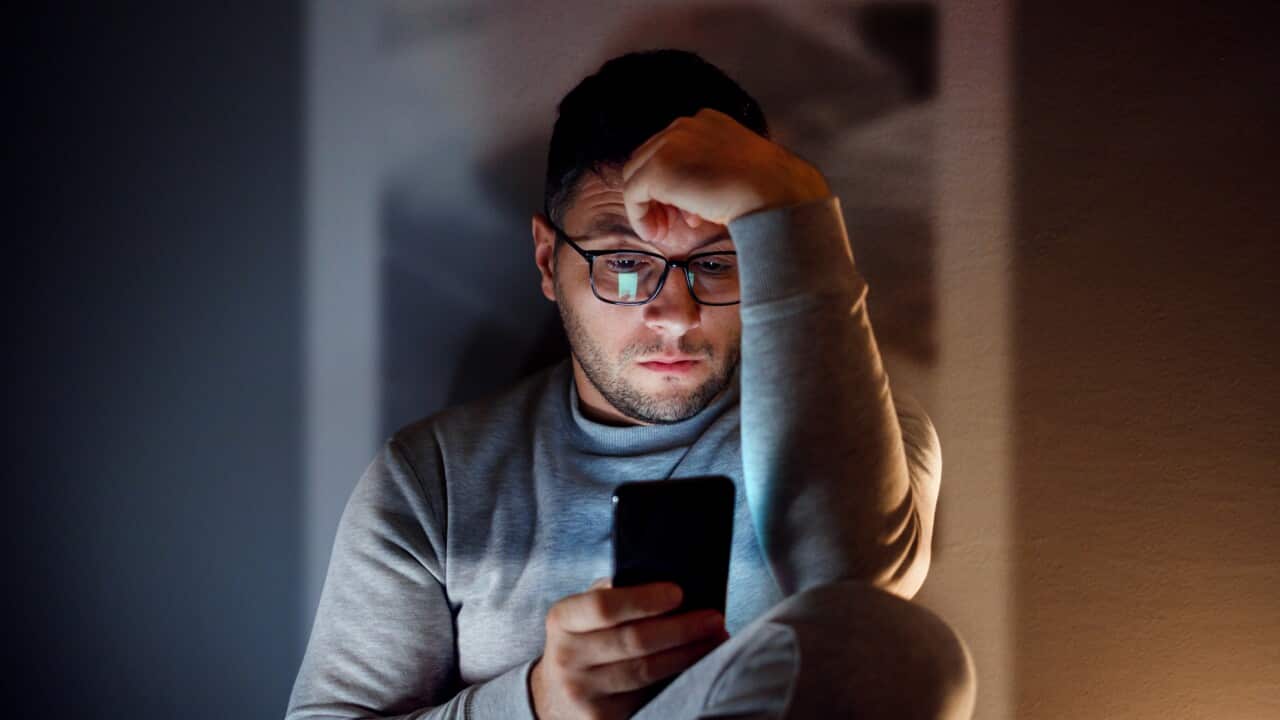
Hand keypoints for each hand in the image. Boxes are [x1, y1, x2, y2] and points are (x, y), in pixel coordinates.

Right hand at [530, 578, 728, 719]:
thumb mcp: (583, 614)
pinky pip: (648, 696)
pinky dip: (677, 677)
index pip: (603, 606)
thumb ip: (613, 594)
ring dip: (688, 653)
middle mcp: (567, 657)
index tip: (678, 593)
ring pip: (645, 671)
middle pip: (633, 640)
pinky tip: (698, 664)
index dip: (643, 599)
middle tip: (713, 618)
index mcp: (562, 619)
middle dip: (680, 628)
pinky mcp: (601, 718)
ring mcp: (582, 691)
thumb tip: (665, 581)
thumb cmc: (583, 643)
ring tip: (715, 638)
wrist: (557, 698)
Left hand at [621, 108, 830, 244]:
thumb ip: (708, 175)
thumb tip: (687, 203)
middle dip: (657, 195)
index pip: (670, 151)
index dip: (673, 184)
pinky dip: (638, 216)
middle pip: (648, 160)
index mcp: (706, 122)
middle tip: (673, 223)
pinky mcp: (659, 169)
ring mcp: (670, 144)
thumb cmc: (767, 189)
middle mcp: (685, 125)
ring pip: (636, 176)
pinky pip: (633, 194)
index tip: (688, 212)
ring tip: (664, 230)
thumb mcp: (736, 171)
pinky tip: (654, 233)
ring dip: (647, 206)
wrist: (776, 193)